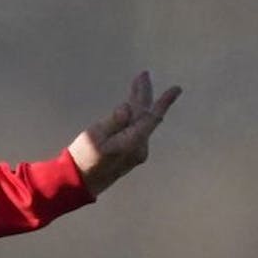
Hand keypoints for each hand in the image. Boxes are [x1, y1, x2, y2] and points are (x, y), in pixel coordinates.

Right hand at [68, 71, 181, 196]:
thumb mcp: (95, 135)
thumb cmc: (84, 157)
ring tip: (137, 85)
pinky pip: (136, 130)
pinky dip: (134, 116)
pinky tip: (132, 107)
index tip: (176, 89)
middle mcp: (140, 148)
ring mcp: (137, 152)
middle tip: (143, 75)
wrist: (80, 182)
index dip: (164, 101)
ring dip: (138, 104)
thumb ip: (114, 120)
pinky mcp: (131, 154)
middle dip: (144, 95)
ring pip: (141, 122)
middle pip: (145, 116)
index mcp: (132, 142)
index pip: (151, 117)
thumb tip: (128, 108)